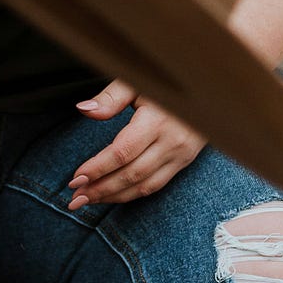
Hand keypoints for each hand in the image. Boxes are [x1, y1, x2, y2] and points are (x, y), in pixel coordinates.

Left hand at [68, 80, 205, 208]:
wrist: (207, 89)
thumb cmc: (165, 83)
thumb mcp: (137, 82)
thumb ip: (111, 97)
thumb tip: (84, 109)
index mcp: (157, 121)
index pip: (122, 152)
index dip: (98, 168)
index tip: (76, 178)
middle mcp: (172, 142)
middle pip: (131, 174)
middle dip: (101, 189)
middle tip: (75, 198)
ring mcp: (181, 155)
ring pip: (143, 185)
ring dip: (113, 196)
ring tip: (88, 200)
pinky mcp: (184, 162)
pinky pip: (156, 185)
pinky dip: (131, 194)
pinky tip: (112, 195)